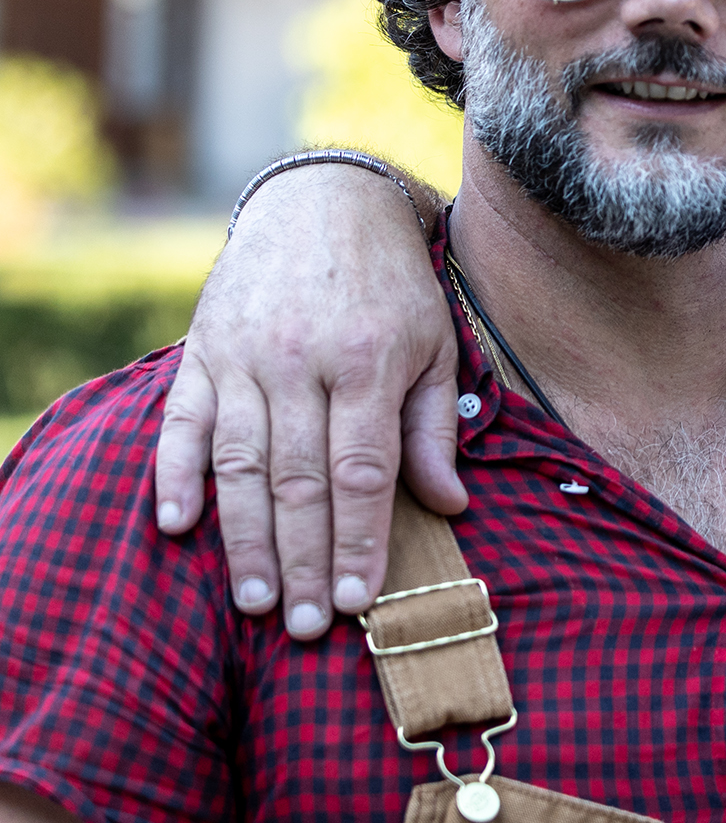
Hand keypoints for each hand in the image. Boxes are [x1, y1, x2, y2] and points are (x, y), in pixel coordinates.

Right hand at [153, 163, 466, 639]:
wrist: (323, 200)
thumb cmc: (393, 284)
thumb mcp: (435, 343)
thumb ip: (433, 427)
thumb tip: (451, 504)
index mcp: (370, 361)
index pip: (362, 471)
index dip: (359, 540)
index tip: (359, 600)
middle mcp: (303, 362)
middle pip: (300, 480)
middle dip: (303, 560)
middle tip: (304, 627)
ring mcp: (246, 356)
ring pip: (241, 463)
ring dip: (244, 539)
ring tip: (253, 601)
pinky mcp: (203, 350)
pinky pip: (181, 421)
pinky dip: (173, 474)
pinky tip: (175, 525)